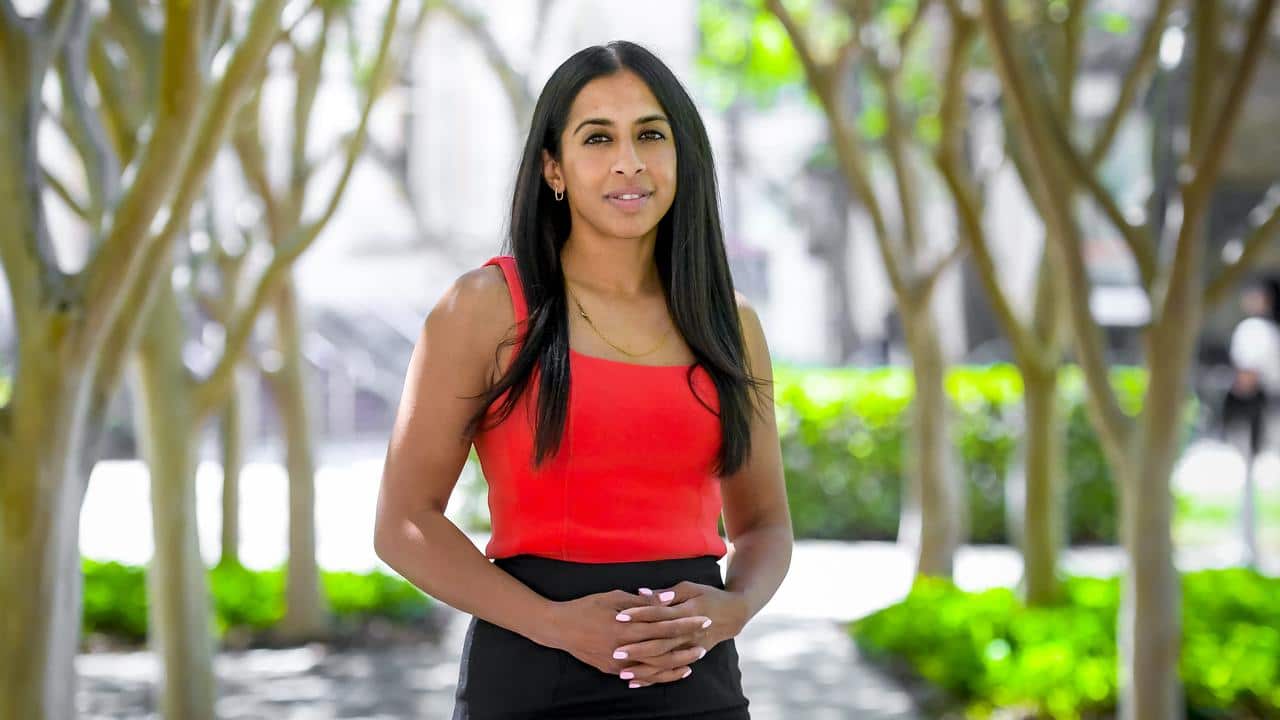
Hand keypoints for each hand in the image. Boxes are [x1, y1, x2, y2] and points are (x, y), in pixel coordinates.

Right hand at [542, 589, 712, 681]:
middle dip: (685, 648)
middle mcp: (625, 647)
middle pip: (664, 650)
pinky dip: (656, 676)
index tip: (703, 619)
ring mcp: (619, 662)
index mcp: (627, 626)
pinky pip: (640, 676)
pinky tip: (669, 673)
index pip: (665, 625)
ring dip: (675, 666)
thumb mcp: (614, 597)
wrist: (559, 628)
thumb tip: (667, 599)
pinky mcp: (612, 670)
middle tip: (704, 645)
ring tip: (692, 662)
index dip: (686, 623)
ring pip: (654, 669)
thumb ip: (642, 601)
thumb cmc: (587, 606)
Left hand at [612, 582, 749, 687]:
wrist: (733, 614)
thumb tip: (642, 593)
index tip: (620, 616)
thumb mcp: (690, 588)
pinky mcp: (692, 656)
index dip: (640, 614)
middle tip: (616, 651)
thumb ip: (667, 593)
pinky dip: (654, 677)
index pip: (660, 614)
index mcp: (687, 611)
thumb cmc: (708, 596)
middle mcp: (689, 633)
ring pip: (665, 661)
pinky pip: (671, 670)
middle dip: (638, 648)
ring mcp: (691, 647)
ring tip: (622, 672)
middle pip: (660, 642)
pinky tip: (637, 682)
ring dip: (644, 668)